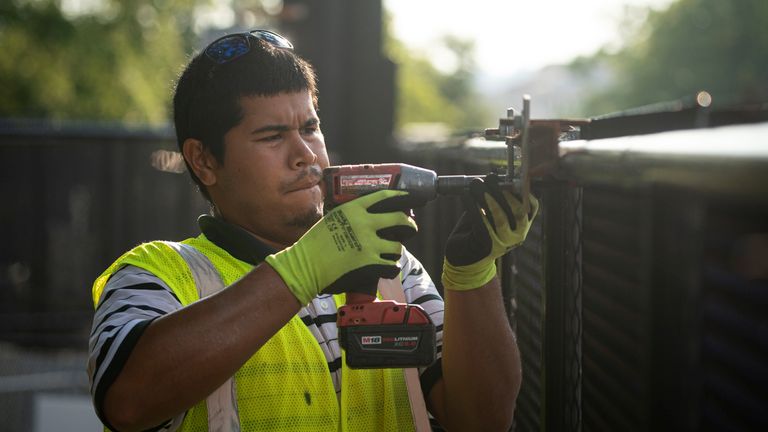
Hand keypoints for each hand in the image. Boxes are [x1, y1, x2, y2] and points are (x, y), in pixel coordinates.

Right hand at [265, 190, 417, 304]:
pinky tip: (388, 268)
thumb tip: (363, 216)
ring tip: (391, 252)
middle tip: (410, 227)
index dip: (400, 197)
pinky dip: (391, 268)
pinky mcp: (370, 263)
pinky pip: (391, 265)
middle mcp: (364, 223)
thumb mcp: (331, 219)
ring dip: (396, 249)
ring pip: (397, 245)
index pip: (384, 197)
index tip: (407, 199)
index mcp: (354, 209)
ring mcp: (369, 244)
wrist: (305, 265)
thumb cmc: (314, 244)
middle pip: (399, 219)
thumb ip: (349, 215)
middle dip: (409, 224)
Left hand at [442, 174, 538, 290]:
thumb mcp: (490, 214)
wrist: (465, 259)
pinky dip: (472, 207)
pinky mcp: (487, 246)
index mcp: (522, 226)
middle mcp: (517, 236)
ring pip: (499, 218)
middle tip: (489, 178)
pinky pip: (481, 224)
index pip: (531, 206)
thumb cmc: (479, 231)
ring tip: (476, 184)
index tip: (510, 178)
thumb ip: (495, 199)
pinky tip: (466, 195)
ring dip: (487, 197)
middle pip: (516, 211)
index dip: (523, 191)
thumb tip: (493, 179)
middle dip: (502, 191)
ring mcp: (504, 243)